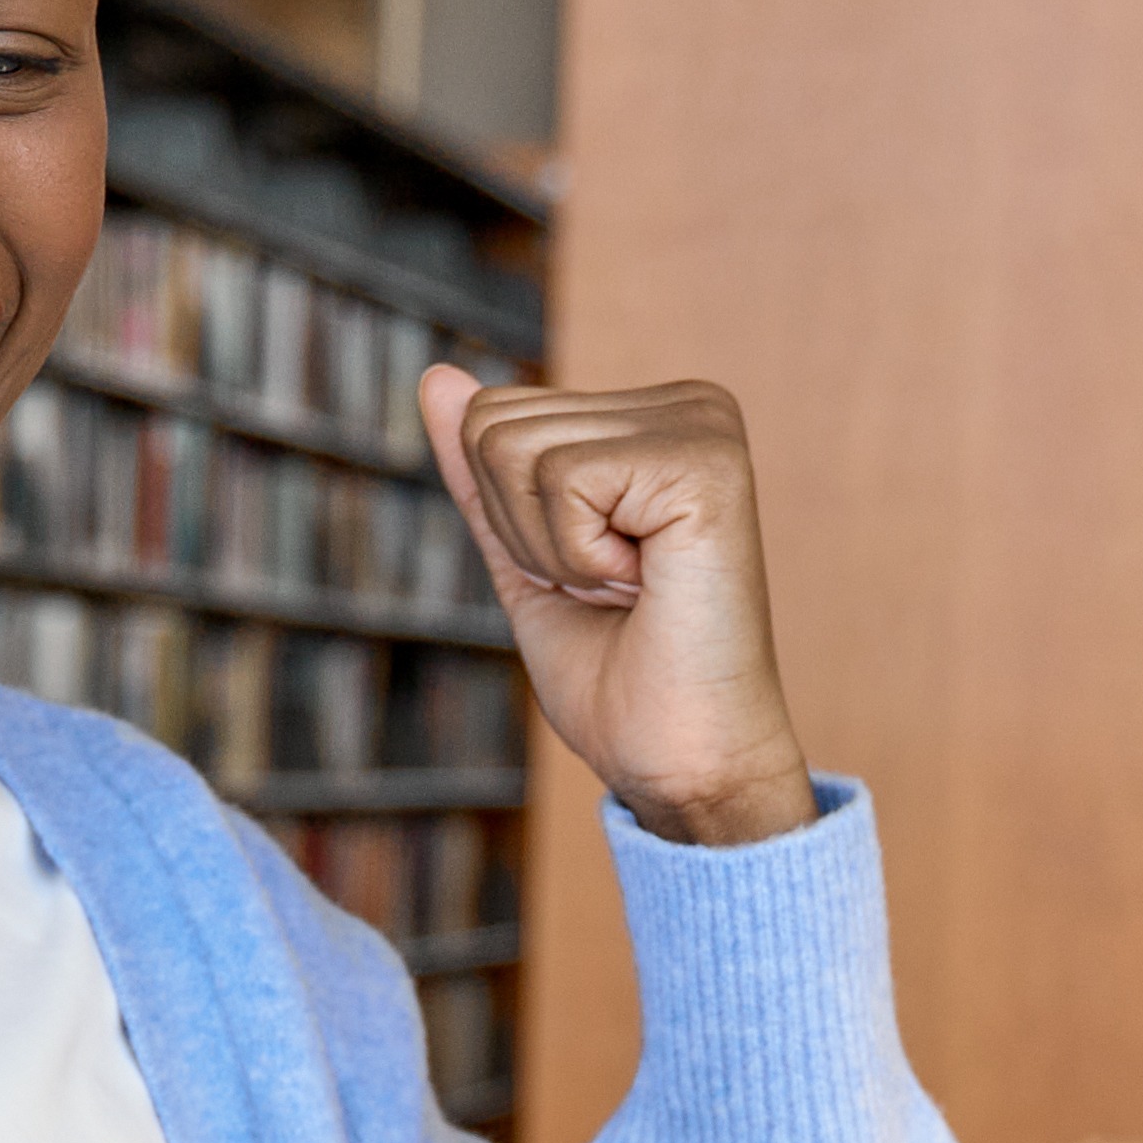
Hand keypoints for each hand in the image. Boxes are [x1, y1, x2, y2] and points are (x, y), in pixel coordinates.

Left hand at [424, 365, 817, 850]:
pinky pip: (562, 478)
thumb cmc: (620, 680)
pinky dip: (580, 556)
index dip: (510, 518)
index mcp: (656, 415)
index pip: (492, 414)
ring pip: (513, 446)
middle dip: (524, 531)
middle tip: (614, 591)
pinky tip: (649, 586)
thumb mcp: (525, 556)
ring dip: (552, 549)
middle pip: (493, 423)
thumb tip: (437, 379)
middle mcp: (688, 403)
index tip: (596, 576)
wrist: (685, 764)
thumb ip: (482, 471)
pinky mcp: (705, 463)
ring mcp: (703, 426)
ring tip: (633, 590)